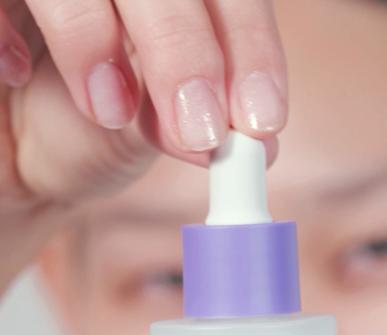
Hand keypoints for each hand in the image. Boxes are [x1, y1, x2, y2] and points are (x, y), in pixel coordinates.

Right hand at [0, 0, 285, 283]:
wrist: (6, 151)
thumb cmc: (75, 129)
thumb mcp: (141, 131)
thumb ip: (189, 124)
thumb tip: (259, 145)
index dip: (248, 44)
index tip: (260, 118)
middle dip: (184, 45)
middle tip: (200, 128)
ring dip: (94, 33)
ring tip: (108, 110)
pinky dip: (6, 30)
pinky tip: (16, 73)